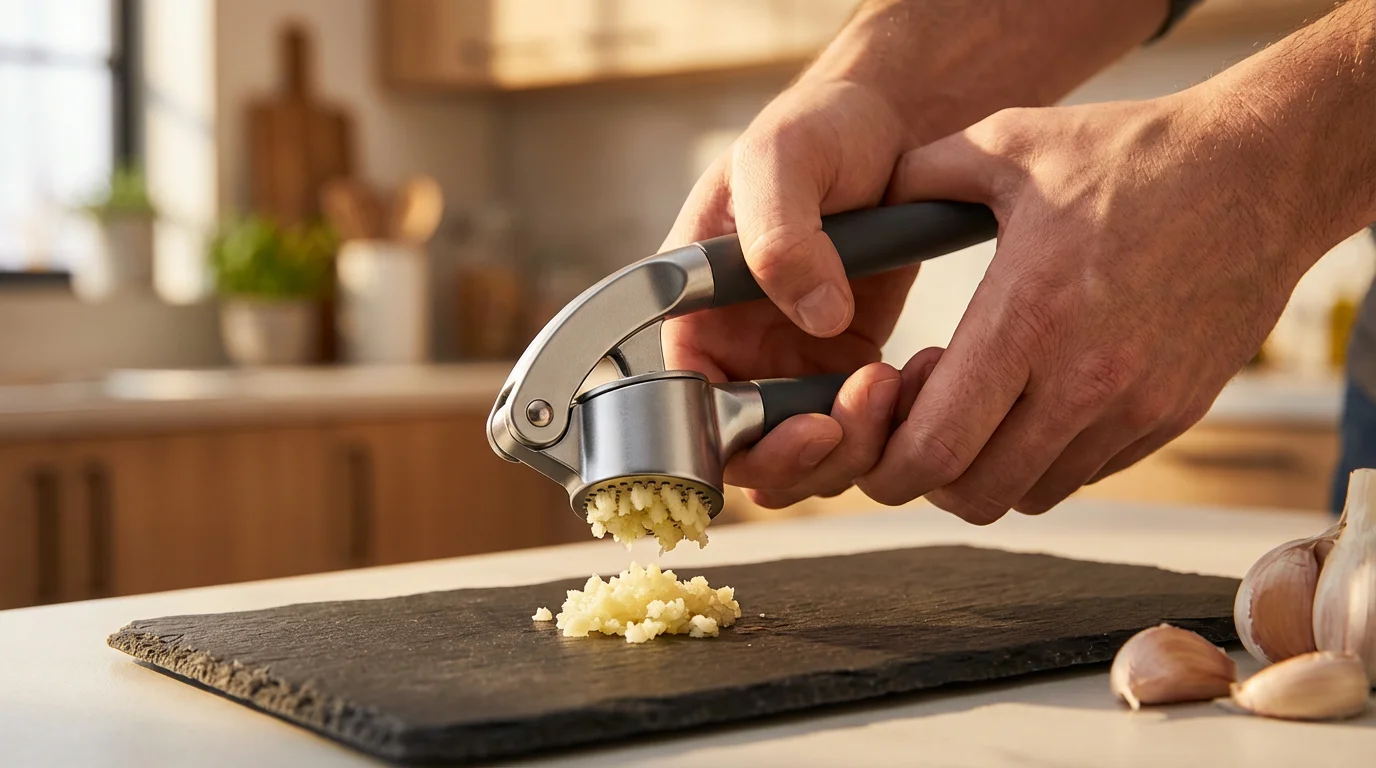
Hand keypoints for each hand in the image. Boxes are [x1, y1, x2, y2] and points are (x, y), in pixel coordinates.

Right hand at [661, 80, 920, 508]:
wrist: (881, 126)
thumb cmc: (814, 129)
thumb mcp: (782, 159)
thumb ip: (781, 235)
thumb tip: (815, 318)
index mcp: (693, 315)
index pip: (693, 416)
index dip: (744, 444)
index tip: (811, 427)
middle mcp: (735, 353)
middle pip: (755, 456)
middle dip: (813, 456)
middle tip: (865, 406)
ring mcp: (790, 366)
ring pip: (812, 458)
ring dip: (860, 445)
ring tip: (901, 379)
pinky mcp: (844, 368)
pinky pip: (861, 430)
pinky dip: (893, 425)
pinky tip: (923, 376)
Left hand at [859, 91, 1314, 521]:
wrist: (1262, 172)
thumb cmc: (1130, 155)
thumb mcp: (1010, 143)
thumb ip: (920, 176)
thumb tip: (866, 209)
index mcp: (1028, 317)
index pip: (935, 447)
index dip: (884, 461)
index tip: (877, 419)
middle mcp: (1083, 380)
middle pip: (973, 494)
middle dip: (924, 474)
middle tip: (923, 413)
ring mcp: (1135, 407)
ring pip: (1028, 495)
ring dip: (984, 467)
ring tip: (982, 400)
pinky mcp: (1172, 416)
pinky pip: (1084, 474)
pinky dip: (1042, 458)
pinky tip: (1036, 395)